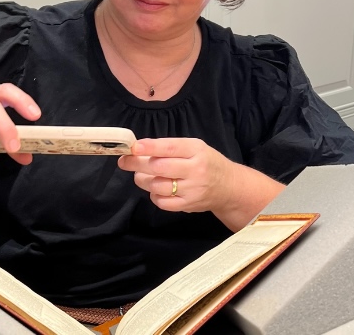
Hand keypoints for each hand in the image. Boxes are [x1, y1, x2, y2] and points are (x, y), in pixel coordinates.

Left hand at [117, 137, 234, 214]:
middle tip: (125, 161)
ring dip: (143, 180)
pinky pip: (162, 202)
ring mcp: (192, 189)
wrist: (229, 187)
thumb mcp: (194, 147)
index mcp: (196, 150)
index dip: (149, 148)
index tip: (133, 147)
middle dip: (137, 164)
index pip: (169, 148)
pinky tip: (156, 189)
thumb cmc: (206, 162)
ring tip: (141, 175)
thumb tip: (138, 150)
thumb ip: (169, 147)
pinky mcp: (188, 205)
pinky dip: (153, 195)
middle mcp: (195, 170)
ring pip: (157, 185)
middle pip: (159, 168)